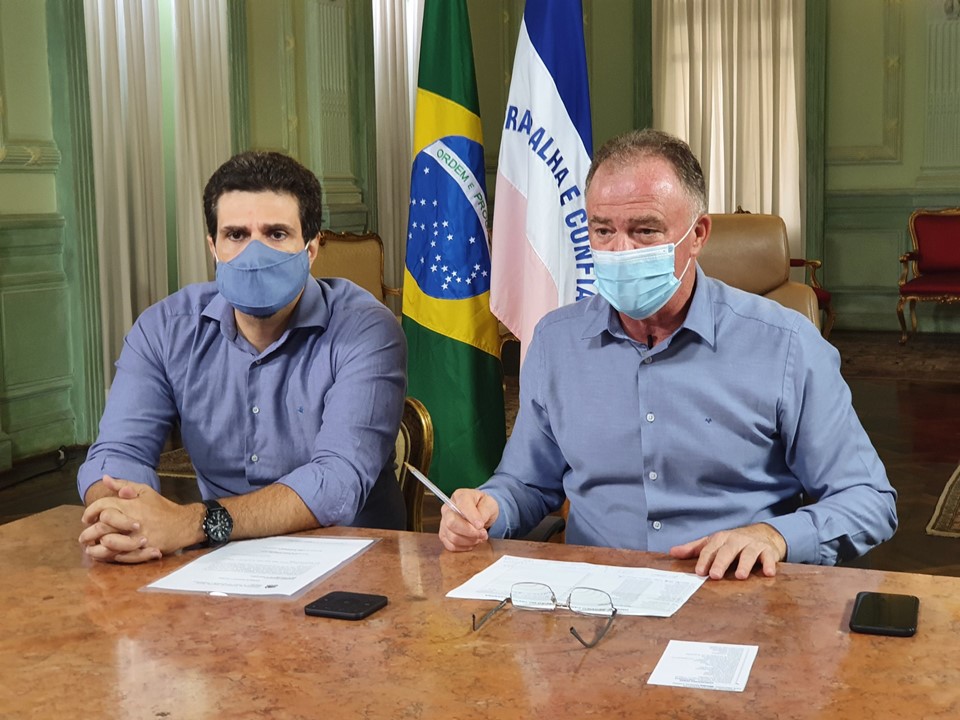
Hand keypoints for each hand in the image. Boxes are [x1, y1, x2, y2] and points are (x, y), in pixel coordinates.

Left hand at [79, 476, 200, 562]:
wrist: (183, 524)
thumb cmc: (162, 508)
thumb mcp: (145, 491)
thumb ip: (123, 485)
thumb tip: (105, 478)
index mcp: (130, 504)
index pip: (102, 506)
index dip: (90, 512)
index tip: (87, 519)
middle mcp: (131, 520)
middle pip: (101, 527)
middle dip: (88, 533)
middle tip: (84, 537)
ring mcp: (136, 537)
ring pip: (108, 543)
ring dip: (95, 547)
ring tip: (90, 549)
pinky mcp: (142, 550)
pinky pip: (120, 555)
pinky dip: (109, 556)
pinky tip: (104, 555)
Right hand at [438, 489, 498, 551]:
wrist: (481, 512)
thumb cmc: (483, 506)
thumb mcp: (489, 504)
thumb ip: (484, 512)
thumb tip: (478, 524)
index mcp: (459, 496)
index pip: (462, 506)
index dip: (471, 517)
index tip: (481, 525)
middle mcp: (448, 508)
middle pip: (452, 523)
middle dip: (470, 532)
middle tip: (483, 534)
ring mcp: (444, 522)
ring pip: (452, 537)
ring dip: (469, 541)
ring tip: (479, 537)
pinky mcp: (444, 535)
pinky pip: (451, 546)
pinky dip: (464, 547)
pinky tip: (472, 542)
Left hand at [669, 523, 786, 579]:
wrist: (762, 534)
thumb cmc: (733, 542)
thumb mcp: (713, 543)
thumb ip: (694, 549)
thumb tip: (672, 552)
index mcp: (721, 539)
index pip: (710, 549)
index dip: (704, 560)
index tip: (699, 571)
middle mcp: (736, 540)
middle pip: (727, 551)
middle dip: (720, 562)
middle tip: (715, 575)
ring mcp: (753, 545)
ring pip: (748, 553)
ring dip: (744, 564)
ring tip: (740, 576)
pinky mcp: (768, 551)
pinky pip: (769, 557)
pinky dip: (769, 564)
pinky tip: (769, 573)